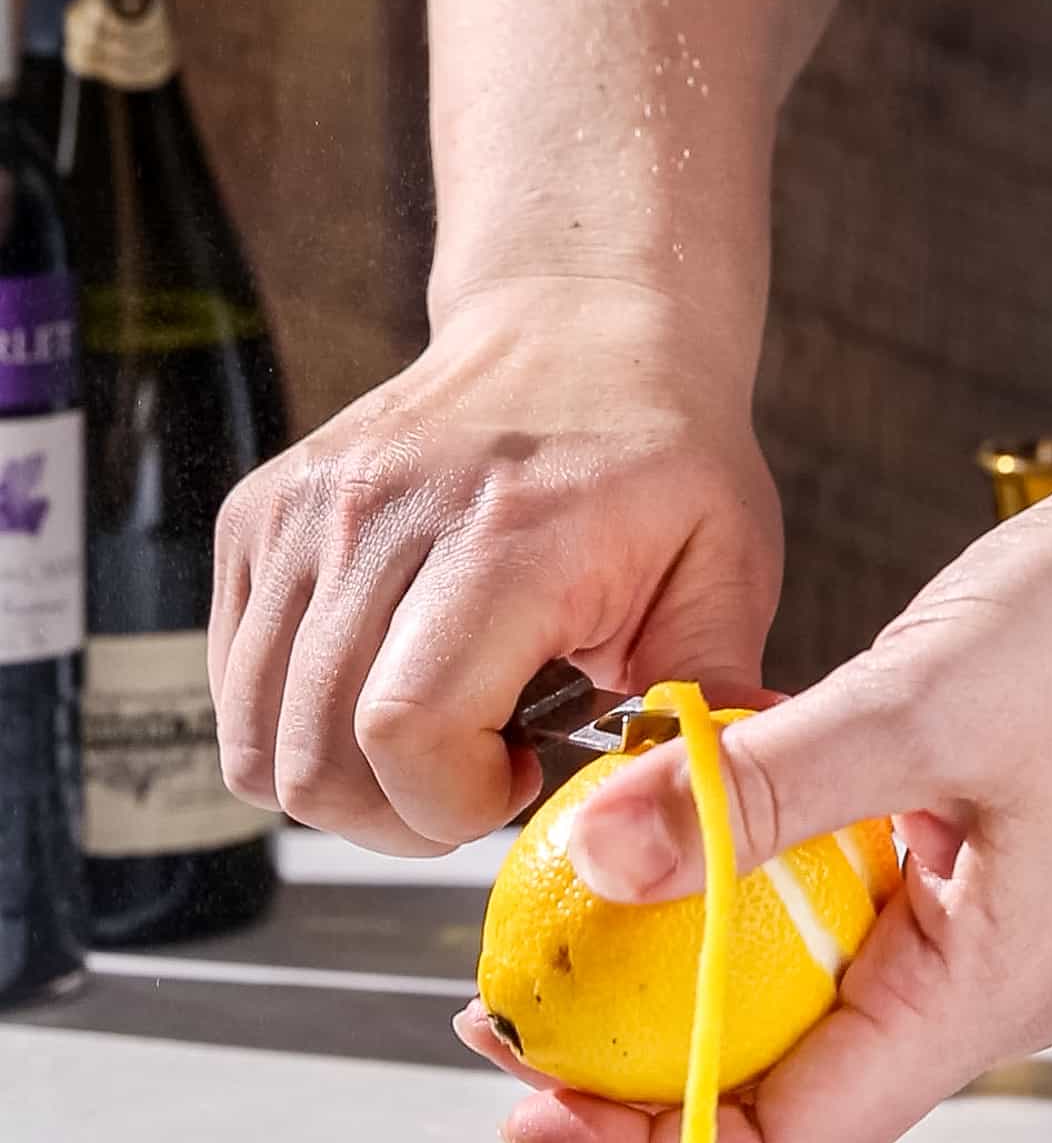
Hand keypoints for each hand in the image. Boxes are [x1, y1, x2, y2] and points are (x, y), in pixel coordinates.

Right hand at [208, 280, 781, 853]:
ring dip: (341, 778)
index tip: (520, 775)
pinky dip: (295, 721)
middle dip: (398, 815)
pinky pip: (234, 683)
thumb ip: (710, 699)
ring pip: (254, 735)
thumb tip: (718, 811)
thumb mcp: (727, 571)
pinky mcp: (257, 519)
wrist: (575, 328)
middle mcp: (380, 514)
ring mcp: (302, 512)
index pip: (404, 730)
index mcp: (504, 535)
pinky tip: (385, 681)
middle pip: (315, 757)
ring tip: (432, 731)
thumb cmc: (657, 460)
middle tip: (475, 774)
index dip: (451, 802)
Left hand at [456, 432, 1051, 1142]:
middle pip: (775, 1091)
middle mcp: (972, 988)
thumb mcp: (919, 706)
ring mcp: (964, 930)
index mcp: (981, 992)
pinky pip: (817, 920)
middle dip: (632, 1073)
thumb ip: (758, 790)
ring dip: (671, 980)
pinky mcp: (950, 866)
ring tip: (570, 929)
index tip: (533, 1108)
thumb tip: (608, 854)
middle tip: (518, 1011)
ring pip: (790, 1004)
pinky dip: (731, 897)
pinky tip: (672, 842)